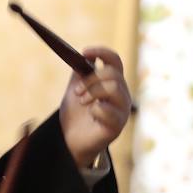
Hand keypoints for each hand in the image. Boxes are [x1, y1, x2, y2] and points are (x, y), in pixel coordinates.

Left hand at [58, 48, 131, 169]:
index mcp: (114, 82)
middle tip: (77, 91)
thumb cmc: (76, 115)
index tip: (84, 52)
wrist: (70, 140)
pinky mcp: (118, 126)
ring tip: (82, 102)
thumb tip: (83, 56)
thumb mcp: (76, 88)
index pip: (115, 60)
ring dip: (92, 92)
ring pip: (113, 88)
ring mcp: (122, 110)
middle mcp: (122, 95)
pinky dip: (95, 109)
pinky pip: (108, 109)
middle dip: (91, 79)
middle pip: (113, 73)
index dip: (102, 52)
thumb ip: (80, 72)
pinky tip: (91, 115)